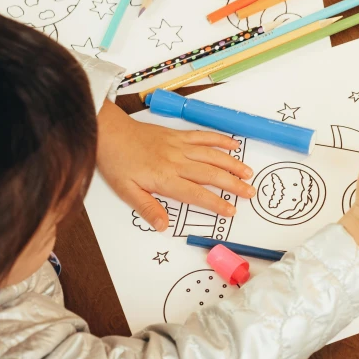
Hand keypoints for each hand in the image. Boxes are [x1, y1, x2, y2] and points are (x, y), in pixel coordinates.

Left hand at [96, 102, 254, 231]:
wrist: (108, 132)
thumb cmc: (116, 162)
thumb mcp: (126, 191)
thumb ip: (147, 208)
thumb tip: (164, 226)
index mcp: (165, 178)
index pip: (196, 194)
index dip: (216, 203)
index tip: (232, 210)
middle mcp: (177, 161)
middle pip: (211, 174)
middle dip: (233, 184)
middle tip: (250, 192)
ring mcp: (179, 146)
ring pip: (212, 155)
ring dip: (232, 163)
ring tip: (248, 173)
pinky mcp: (178, 134)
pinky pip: (203, 136)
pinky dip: (220, 140)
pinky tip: (234, 144)